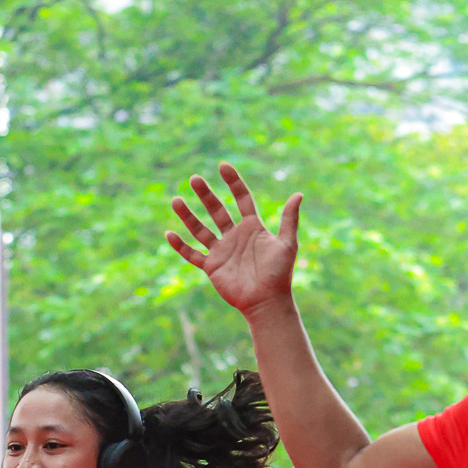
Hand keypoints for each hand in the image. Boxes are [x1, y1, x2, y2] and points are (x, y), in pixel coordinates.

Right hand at [165, 162, 301, 318]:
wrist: (267, 302)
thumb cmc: (280, 274)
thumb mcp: (287, 244)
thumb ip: (289, 219)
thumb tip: (298, 194)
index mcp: (252, 227)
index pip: (241, 198)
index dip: (233, 182)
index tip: (222, 166)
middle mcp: (235, 236)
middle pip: (217, 210)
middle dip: (206, 194)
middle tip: (194, 178)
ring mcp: (222, 251)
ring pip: (200, 229)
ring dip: (188, 216)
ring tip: (176, 200)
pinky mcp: (212, 267)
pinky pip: (193, 255)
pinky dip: (181, 246)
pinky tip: (169, 234)